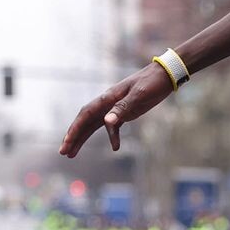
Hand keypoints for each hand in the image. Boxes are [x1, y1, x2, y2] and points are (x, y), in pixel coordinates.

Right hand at [60, 63, 176, 156]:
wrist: (165, 75)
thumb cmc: (151, 83)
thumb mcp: (139, 95)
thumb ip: (123, 108)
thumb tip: (107, 122)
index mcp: (108, 98)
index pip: (86, 114)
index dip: (75, 128)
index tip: (67, 141)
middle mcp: (107, 103)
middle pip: (85, 122)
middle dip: (74, 137)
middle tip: (63, 153)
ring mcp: (115, 108)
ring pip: (94, 126)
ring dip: (84, 139)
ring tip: (72, 154)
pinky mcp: (125, 113)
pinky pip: (113, 128)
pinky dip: (112, 137)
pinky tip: (115, 148)